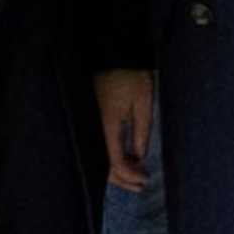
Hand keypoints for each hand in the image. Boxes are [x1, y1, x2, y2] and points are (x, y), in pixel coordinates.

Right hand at [95, 69, 155, 190]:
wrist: (112, 51)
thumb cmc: (131, 73)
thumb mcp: (144, 102)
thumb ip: (142, 132)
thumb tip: (140, 159)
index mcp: (106, 122)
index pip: (114, 162)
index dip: (129, 175)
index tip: (145, 179)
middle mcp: (93, 126)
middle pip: (102, 165)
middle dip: (123, 178)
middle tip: (142, 182)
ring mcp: (89, 123)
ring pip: (98, 156)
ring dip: (117, 168)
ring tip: (137, 171)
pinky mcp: (89, 119)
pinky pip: (97, 144)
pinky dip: (110, 154)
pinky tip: (127, 156)